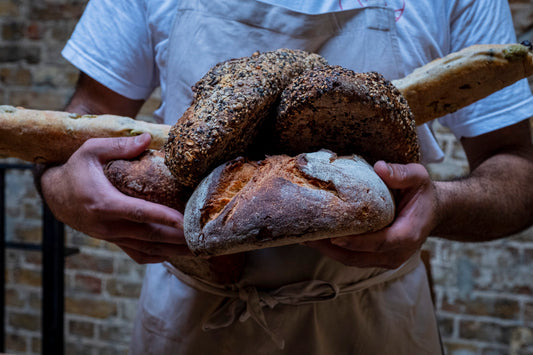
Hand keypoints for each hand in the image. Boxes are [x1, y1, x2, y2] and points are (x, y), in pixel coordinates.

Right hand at [41, 133, 190, 262]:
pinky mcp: (113, 241)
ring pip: (146, 249)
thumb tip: (147, 139)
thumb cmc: (75, 170)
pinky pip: (137, 254)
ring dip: (172, 251)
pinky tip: (174, 254)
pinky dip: (157, 256)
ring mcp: (111, 237)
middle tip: (201, 239)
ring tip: (196, 249)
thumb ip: (119, 146)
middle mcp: (108, 225)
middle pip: (149, 235)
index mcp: (104, 203)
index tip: (184, 222)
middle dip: (177, 238)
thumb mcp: (91, 151)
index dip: (162, 217)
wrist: (55, 195)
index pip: (138, 213)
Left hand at [306, 161, 437, 268]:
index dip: (357, 242)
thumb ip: (401, 173)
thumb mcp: (418, 177)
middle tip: (307, 237)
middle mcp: (398, 252)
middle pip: (360, 257)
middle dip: (332, 249)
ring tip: (305, 238)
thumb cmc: (421, 193)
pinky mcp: (377, 259)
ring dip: (328, 252)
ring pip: (353, 261)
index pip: (381, 242)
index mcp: (409, 234)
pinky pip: (353, 259)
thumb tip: (379, 167)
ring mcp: (387, 259)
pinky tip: (316, 239)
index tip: (334, 237)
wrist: (431, 211)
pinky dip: (334, 251)